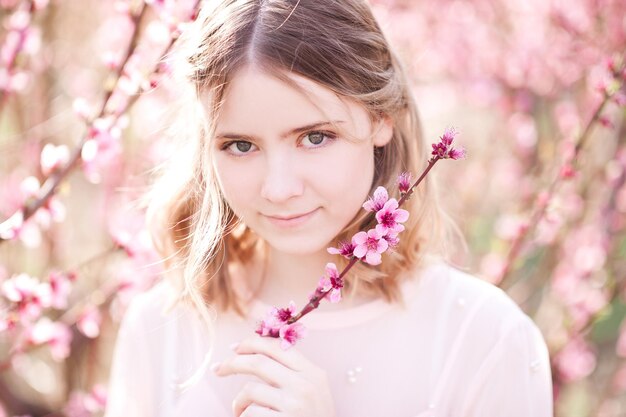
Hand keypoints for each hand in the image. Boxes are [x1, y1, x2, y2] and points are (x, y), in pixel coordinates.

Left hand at [212, 336, 336, 416]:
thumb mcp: (313, 391)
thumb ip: (292, 371)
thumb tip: (254, 350)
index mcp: (313, 373)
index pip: (277, 347)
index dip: (251, 343)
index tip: (234, 348)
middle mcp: (306, 385)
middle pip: (258, 362)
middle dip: (232, 363)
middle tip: (217, 369)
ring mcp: (295, 405)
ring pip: (250, 390)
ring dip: (238, 401)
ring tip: (239, 411)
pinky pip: (250, 414)